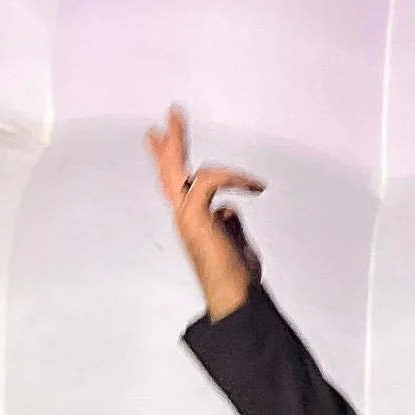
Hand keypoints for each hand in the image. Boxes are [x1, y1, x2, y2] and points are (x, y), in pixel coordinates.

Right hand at [146, 105, 262, 319]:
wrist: (235, 301)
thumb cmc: (237, 280)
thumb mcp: (236, 243)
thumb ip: (229, 222)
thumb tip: (228, 208)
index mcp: (192, 220)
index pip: (177, 183)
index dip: (168, 158)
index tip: (159, 136)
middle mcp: (183, 216)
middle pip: (169, 170)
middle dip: (171, 141)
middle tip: (173, 113)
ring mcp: (186, 217)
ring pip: (187, 173)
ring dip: (226, 172)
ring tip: (252, 182)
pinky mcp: (195, 218)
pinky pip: (210, 181)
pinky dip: (233, 179)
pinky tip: (255, 189)